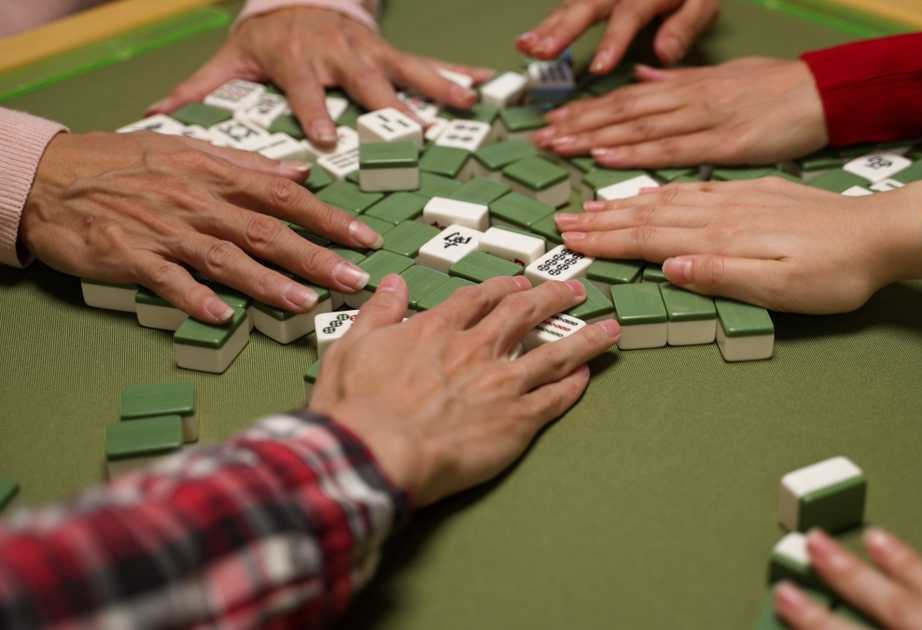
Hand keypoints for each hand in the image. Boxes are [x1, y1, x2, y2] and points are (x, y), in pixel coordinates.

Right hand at [22, 132, 380, 322]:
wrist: (51, 176)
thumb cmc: (124, 162)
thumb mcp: (188, 149)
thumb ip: (247, 164)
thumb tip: (301, 172)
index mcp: (215, 175)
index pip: (285, 196)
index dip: (328, 218)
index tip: (365, 238)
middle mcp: (198, 203)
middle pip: (267, 232)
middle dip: (315, 256)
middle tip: (354, 279)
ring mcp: (165, 232)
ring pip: (226, 258)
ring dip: (268, 282)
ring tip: (306, 302)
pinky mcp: (132, 257)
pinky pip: (168, 281)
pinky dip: (194, 297)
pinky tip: (222, 316)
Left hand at [150, 7, 492, 147]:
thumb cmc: (268, 39)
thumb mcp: (233, 57)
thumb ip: (200, 87)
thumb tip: (154, 115)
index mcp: (300, 62)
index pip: (307, 91)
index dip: (315, 114)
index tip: (324, 142)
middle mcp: (341, 56)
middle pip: (367, 85)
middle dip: (390, 109)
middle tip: (412, 134)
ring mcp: (372, 54)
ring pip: (408, 71)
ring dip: (438, 90)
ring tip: (466, 107)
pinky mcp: (393, 54)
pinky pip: (431, 64)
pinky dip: (461, 74)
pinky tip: (488, 86)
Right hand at [310, 274, 621, 505]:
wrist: (379, 449)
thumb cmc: (358, 405)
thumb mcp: (352, 346)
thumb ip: (379, 312)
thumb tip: (393, 283)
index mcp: (438, 329)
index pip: (480, 298)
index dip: (504, 288)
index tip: (520, 284)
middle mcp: (477, 348)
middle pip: (526, 313)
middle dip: (554, 298)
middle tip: (576, 290)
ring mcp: (502, 383)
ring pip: (555, 352)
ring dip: (585, 338)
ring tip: (609, 328)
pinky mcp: (518, 420)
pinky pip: (555, 398)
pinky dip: (574, 385)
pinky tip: (587, 377)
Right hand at [517, 0, 719, 72]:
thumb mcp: (701, 4)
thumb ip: (684, 27)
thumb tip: (664, 54)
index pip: (630, 14)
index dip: (614, 40)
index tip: (600, 67)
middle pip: (589, 5)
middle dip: (564, 29)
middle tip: (543, 51)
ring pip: (572, 4)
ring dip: (547, 27)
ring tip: (526, 47)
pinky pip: (567, 6)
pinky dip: (548, 23)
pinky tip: (528, 41)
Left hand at [535, 58, 826, 167]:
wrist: (826, 93)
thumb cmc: (780, 89)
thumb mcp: (727, 75)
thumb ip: (683, 80)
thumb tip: (644, 77)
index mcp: (689, 87)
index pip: (629, 100)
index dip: (590, 111)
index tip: (557, 122)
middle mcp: (690, 101)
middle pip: (625, 113)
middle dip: (580, 126)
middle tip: (541, 140)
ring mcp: (706, 121)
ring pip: (640, 129)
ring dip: (595, 139)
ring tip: (559, 148)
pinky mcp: (726, 143)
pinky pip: (673, 150)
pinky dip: (636, 154)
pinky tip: (605, 159)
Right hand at [554, 178, 921, 313]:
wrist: (881, 233)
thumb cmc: (836, 274)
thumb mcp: (782, 287)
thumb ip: (723, 276)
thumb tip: (669, 267)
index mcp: (723, 238)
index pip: (652, 238)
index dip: (608, 241)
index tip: (571, 242)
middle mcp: (722, 213)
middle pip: (650, 216)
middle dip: (603, 221)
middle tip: (562, 223)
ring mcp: (737, 199)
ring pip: (668, 199)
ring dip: (625, 205)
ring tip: (591, 206)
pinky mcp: (753, 193)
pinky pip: (694, 188)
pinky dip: (663, 191)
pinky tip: (651, 193)